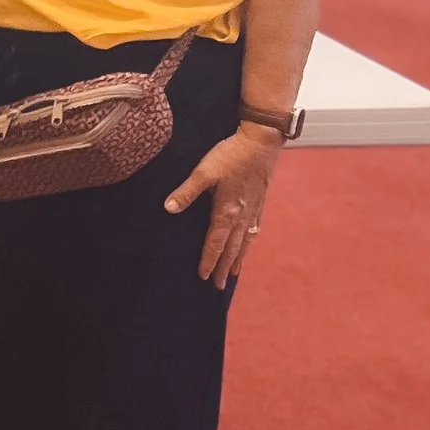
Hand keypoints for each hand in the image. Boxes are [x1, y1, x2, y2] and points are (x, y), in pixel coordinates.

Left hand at [163, 124, 282, 287]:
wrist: (261, 142)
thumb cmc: (231, 155)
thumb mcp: (204, 171)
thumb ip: (186, 192)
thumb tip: (168, 209)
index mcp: (227, 211)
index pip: (215, 243)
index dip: (208, 260)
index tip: (203, 277)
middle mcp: (242, 215)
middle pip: (231, 248)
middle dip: (224, 267)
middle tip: (219, 286)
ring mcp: (253, 210)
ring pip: (244, 242)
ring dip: (238, 259)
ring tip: (234, 274)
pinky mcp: (259, 202)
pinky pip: (253, 230)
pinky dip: (249, 243)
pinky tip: (248, 244)